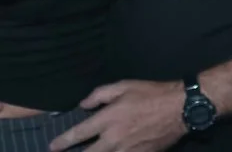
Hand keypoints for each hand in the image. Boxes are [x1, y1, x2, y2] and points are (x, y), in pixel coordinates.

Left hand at [50, 80, 186, 151]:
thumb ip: (100, 95)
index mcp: (108, 119)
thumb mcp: (123, 86)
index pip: (80, 133)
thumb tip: (83, 105)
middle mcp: (114, 139)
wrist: (179, 109)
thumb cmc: (150, 93)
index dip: (63, 141)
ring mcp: (128, 151)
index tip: (52, 146)